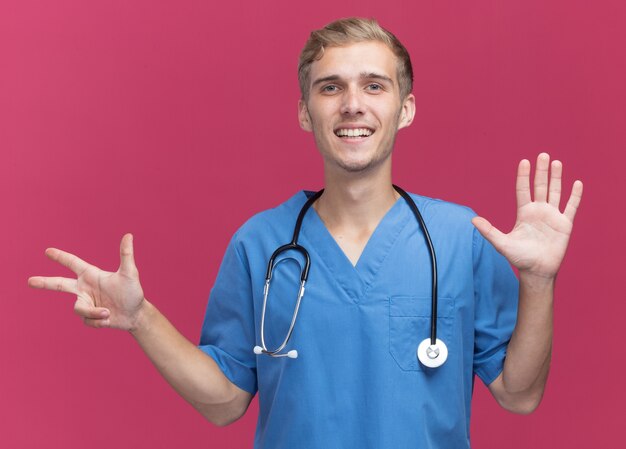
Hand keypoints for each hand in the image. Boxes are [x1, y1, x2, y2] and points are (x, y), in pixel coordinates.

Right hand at [28, 233, 144, 329]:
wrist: (135, 315)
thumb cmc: (133, 292)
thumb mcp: (130, 273)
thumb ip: (126, 255)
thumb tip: (129, 235)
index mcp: (91, 275)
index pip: (72, 263)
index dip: (60, 257)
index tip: (48, 251)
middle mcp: (85, 288)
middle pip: (59, 284)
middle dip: (45, 282)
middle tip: (30, 281)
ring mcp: (85, 302)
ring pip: (79, 309)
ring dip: (94, 312)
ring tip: (108, 312)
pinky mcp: (88, 316)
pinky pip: (86, 320)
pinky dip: (98, 321)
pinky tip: (108, 318)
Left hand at [472, 153, 582, 278]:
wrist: (537, 271)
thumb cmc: (519, 258)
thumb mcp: (502, 243)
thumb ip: (489, 231)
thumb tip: (472, 220)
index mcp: (524, 213)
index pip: (523, 189)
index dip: (523, 176)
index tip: (524, 161)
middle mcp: (538, 211)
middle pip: (540, 186)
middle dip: (541, 171)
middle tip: (542, 155)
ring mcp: (552, 216)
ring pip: (555, 192)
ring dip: (556, 178)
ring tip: (556, 162)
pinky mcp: (565, 224)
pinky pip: (571, 207)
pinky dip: (575, 196)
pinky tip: (577, 183)